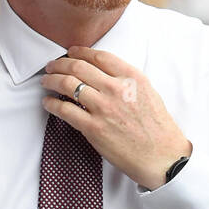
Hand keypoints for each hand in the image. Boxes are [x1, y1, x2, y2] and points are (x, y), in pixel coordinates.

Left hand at [40, 49, 191, 190]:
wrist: (162, 157)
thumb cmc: (158, 130)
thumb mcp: (149, 94)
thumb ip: (128, 81)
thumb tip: (105, 74)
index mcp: (132, 78)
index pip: (99, 56)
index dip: (80, 51)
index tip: (71, 52)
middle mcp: (116, 89)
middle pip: (78, 66)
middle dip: (60, 63)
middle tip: (51, 66)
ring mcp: (103, 108)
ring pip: (67, 84)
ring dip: (51, 80)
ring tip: (46, 81)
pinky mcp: (93, 128)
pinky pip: (65, 110)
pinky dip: (52, 104)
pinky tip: (48, 103)